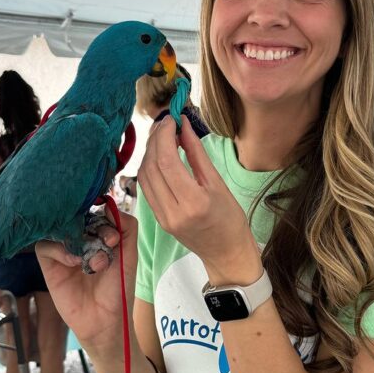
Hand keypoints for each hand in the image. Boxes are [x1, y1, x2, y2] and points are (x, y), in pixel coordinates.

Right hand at [35, 207, 137, 351]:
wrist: (106, 321)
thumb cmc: (119, 289)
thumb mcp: (129, 255)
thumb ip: (127, 227)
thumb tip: (109, 204)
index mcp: (100, 233)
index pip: (96, 210)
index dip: (105, 217)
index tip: (115, 236)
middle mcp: (80, 238)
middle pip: (77, 216)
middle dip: (95, 228)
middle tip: (109, 243)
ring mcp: (64, 250)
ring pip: (60, 228)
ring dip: (79, 241)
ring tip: (96, 262)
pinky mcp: (49, 264)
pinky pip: (45, 246)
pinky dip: (60, 251)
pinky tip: (75, 263)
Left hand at [138, 115, 261, 286]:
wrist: (226, 253)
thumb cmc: (230, 219)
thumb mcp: (219, 184)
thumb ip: (197, 154)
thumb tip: (184, 126)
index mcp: (193, 203)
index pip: (167, 162)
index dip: (164, 136)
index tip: (172, 119)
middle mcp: (173, 212)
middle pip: (151, 167)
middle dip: (155, 140)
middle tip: (166, 123)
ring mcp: (163, 218)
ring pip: (144, 177)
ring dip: (149, 152)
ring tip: (163, 136)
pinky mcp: (158, 219)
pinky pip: (147, 188)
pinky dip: (150, 167)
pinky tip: (160, 156)